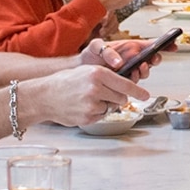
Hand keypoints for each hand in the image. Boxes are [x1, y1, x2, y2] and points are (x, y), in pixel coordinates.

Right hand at [28, 63, 150, 124]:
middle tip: (103, 94)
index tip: (145, 95)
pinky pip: (101, 116)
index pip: (125, 84)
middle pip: (121, 98)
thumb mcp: (86, 72)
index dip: (137, 91)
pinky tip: (83, 106)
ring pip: (112, 108)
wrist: (44, 96)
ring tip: (87, 99)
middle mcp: (96, 88)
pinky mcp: (88, 117)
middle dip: (117, 98)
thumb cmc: (64, 82)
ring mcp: (92, 104)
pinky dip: (96, 113)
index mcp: (98, 73)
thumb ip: (106, 78)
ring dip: (105, 105)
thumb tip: (125, 88)